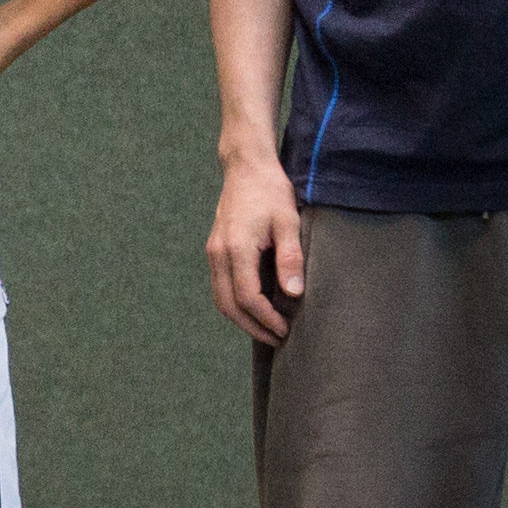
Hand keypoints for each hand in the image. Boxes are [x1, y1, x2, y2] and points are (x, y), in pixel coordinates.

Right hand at [206, 154, 305, 346]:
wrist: (246, 167)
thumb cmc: (270, 192)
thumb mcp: (288, 222)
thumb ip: (290, 258)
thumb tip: (294, 293)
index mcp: (236, 248)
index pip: (248, 297)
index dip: (267, 318)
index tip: (286, 330)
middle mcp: (218, 253)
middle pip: (228, 305)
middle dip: (252, 327)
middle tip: (277, 339)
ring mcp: (213, 252)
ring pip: (220, 298)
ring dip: (242, 319)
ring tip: (267, 329)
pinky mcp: (216, 250)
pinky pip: (221, 286)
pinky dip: (235, 303)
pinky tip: (256, 307)